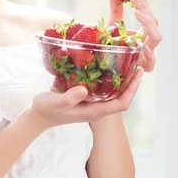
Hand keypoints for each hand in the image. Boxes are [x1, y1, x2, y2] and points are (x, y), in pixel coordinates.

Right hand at [29, 66, 143, 130]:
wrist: (38, 115)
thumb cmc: (47, 109)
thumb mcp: (55, 102)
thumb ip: (69, 97)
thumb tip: (84, 89)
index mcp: (94, 111)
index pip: (122, 104)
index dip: (132, 90)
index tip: (138, 74)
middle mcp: (97, 109)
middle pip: (122, 98)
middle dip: (132, 83)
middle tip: (137, 63)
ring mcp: (93, 104)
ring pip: (115, 94)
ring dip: (124, 80)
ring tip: (128, 63)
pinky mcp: (88, 99)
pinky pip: (105, 90)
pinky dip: (111, 79)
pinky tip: (109, 66)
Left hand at [108, 0, 161, 71]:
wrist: (104, 68)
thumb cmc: (111, 46)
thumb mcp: (112, 26)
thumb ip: (116, 9)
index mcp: (144, 31)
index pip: (148, 13)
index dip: (143, 0)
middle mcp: (148, 41)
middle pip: (154, 21)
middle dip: (144, 7)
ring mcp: (148, 53)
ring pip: (157, 37)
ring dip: (148, 23)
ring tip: (137, 13)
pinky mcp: (144, 67)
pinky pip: (152, 62)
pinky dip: (148, 54)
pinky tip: (142, 46)